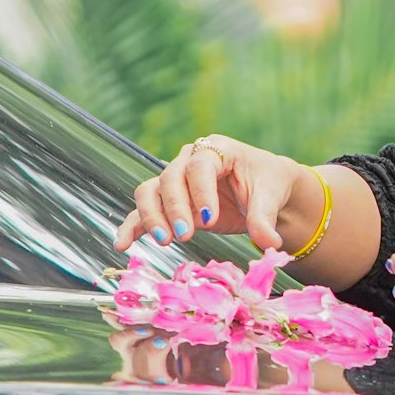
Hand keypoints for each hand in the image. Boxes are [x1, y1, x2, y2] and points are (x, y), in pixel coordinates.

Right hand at [114, 134, 311, 250]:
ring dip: (152, 216)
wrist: (263, 188)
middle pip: (170, 178)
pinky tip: (123, 244)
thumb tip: (271, 244)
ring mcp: (176, 182)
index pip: (200, 165)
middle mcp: (190, 160)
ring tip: (165, 241)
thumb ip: (265, 218)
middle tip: (185, 235)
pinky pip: (143, 211)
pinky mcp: (169, 204)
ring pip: (150, 191)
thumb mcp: (271, 196)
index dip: (200, 191)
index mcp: (218, 150)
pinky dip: (132, 226)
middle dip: (175, 208)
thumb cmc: (268, 184)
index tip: (208, 219)